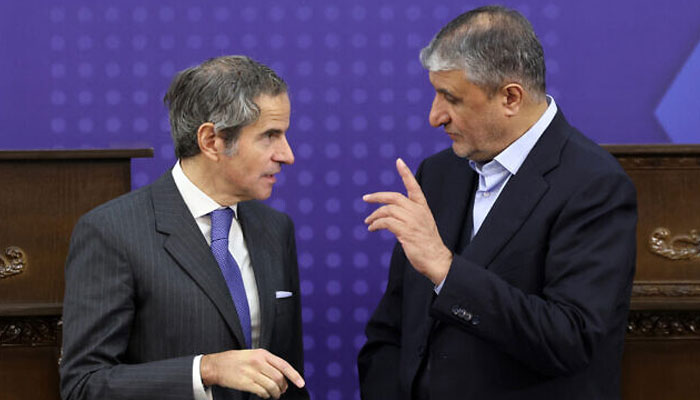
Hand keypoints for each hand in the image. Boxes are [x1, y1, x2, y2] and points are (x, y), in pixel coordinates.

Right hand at [200, 349, 304, 398]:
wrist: (217, 365)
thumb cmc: (236, 360)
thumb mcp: (253, 355)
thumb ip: (267, 362)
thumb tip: (282, 374)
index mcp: (262, 354)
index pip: (283, 365)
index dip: (294, 375)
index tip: (301, 383)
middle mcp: (258, 362)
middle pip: (279, 378)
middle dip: (283, 387)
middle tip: (282, 390)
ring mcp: (252, 373)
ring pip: (272, 387)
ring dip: (276, 393)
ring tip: (274, 394)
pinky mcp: (246, 383)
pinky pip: (262, 392)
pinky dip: (266, 395)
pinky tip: (264, 394)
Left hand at [364, 158, 452, 283]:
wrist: (436, 259)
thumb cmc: (427, 244)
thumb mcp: (421, 225)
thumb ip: (409, 217)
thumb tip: (390, 217)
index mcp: (422, 207)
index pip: (414, 186)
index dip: (406, 173)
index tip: (399, 161)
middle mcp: (417, 211)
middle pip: (394, 197)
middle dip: (377, 196)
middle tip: (365, 198)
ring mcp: (412, 221)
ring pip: (387, 210)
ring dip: (374, 215)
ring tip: (368, 222)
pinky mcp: (405, 231)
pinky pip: (385, 222)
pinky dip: (376, 224)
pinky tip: (372, 228)